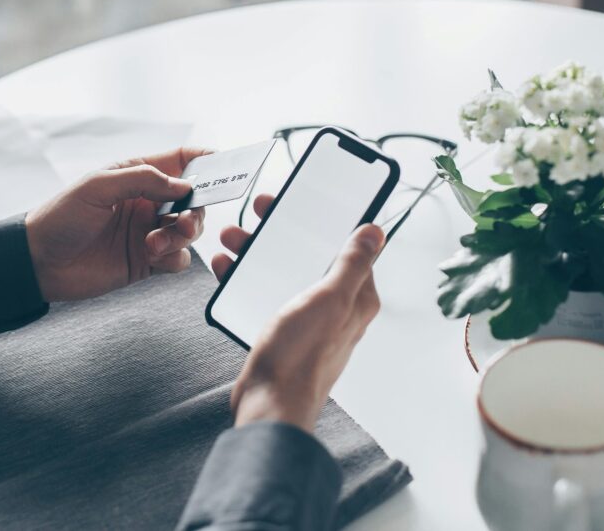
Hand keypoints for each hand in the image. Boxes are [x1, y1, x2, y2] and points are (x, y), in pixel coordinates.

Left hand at [25, 148, 210, 301]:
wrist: (39, 262)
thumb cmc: (61, 216)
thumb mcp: (98, 186)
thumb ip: (143, 180)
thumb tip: (185, 184)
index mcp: (137, 175)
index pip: (181, 160)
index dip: (206, 160)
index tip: (226, 165)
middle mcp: (148, 202)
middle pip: (194, 201)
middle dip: (197, 211)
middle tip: (184, 222)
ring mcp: (149, 232)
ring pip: (190, 231)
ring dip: (182, 236)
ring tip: (156, 243)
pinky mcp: (147, 261)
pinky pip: (179, 259)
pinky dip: (174, 258)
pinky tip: (152, 257)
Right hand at [213, 195, 384, 432]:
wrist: (269, 404)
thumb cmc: (301, 357)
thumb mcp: (330, 299)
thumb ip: (353, 264)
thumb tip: (375, 233)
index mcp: (354, 298)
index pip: (347, 247)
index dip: (325, 220)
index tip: (301, 200)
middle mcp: (334, 307)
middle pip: (310, 254)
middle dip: (282, 231)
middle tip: (260, 212)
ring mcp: (307, 320)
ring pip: (283, 271)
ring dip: (258, 251)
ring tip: (234, 238)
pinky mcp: (282, 331)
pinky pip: (265, 292)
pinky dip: (246, 277)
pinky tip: (228, 268)